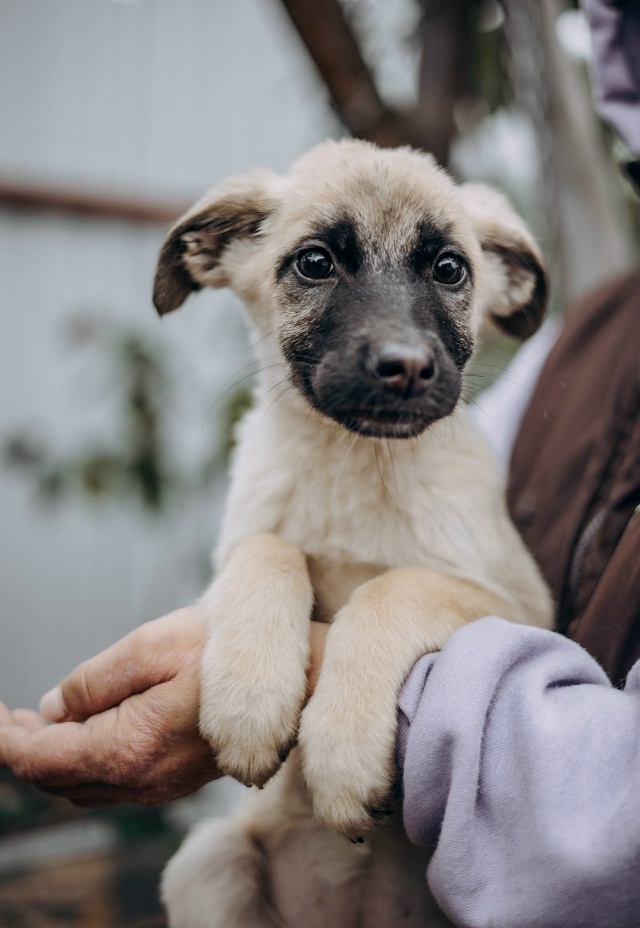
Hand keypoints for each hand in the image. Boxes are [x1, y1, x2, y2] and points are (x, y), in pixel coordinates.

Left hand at [0, 607, 221, 805]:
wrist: (296, 679)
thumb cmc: (229, 654)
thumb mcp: (149, 646)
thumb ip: (91, 681)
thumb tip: (51, 709)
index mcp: (128, 748)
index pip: (40, 758)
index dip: (4, 738)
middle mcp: (141, 781)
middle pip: (57, 779)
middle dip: (23, 748)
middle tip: (5, 716)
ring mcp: (161, 786)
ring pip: (83, 785)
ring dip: (52, 757)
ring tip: (33, 722)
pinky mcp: (177, 778)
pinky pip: (113, 781)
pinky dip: (84, 760)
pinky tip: (84, 729)